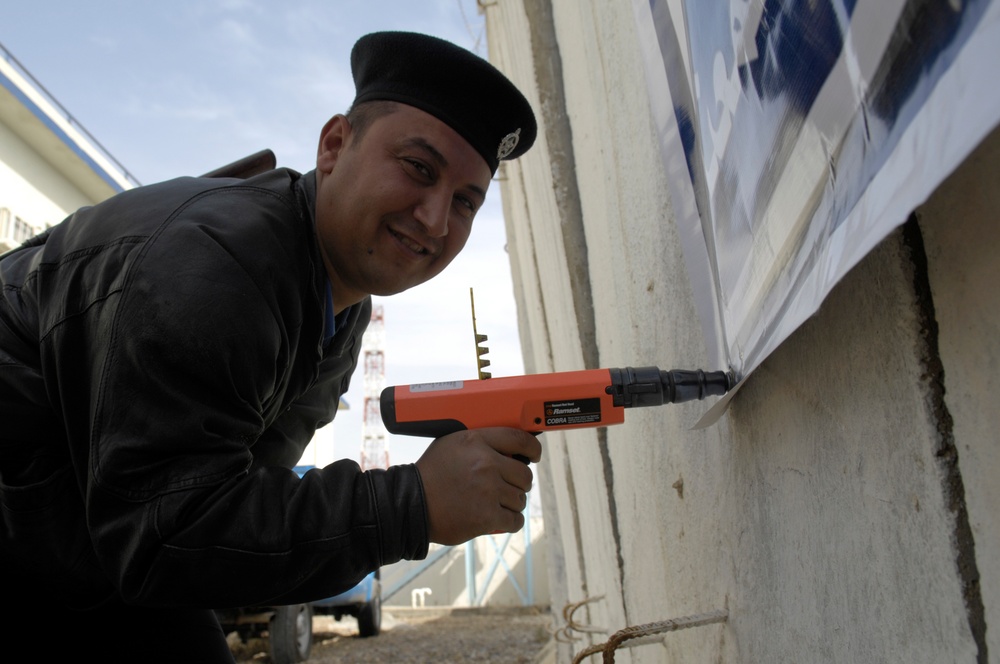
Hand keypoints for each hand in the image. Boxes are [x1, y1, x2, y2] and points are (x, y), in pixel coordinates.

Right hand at [415, 427, 541, 544]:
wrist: (411, 504)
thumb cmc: (431, 474)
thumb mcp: (451, 444)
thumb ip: (479, 442)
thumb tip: (509, 449)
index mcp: (477, 441)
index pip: (519, 439)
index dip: (533, 449)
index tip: (534, 456)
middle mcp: (486, 464)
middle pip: (525, 475)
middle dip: (519, 483)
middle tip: (506, 487)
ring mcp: (488, 491)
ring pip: (520, 499)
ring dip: (512, 503)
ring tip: (495, 504)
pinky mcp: (487, 516)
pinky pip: (515, 520)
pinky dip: (510, 521)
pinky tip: (500, 519)